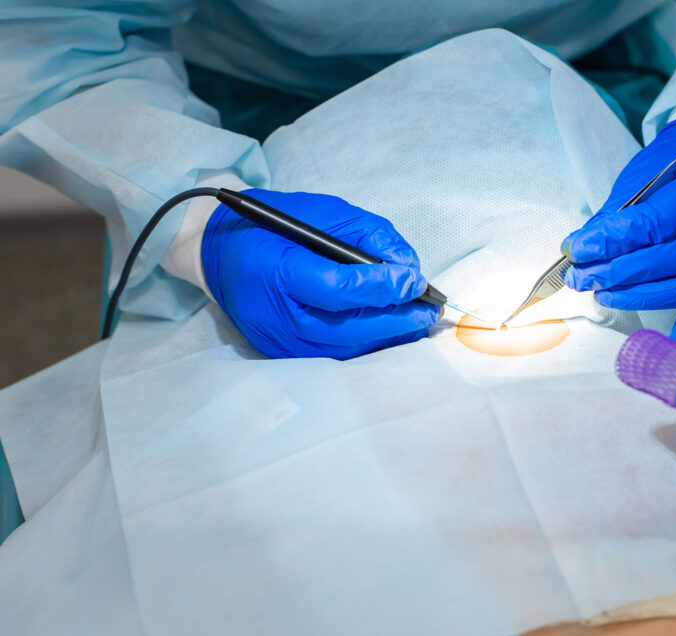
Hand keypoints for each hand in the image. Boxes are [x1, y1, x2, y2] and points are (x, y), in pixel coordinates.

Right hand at [201, 189, 438, 358]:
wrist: (218, 254)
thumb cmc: (272, 226)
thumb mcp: (319, 212)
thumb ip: (367, 234)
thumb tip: (408, 265)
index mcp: (276, 269)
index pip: (337, 288)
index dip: (381, 287)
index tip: (414, 280)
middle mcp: (274, 313)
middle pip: (346, 328)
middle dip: (395, 320)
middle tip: (428, 310)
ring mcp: (277, 340)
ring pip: (344, 348)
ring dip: (387, 337)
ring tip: (418, 322)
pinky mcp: (283, 353)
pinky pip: (334, 354)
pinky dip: (367, 344)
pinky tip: (391, 331)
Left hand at [561, 114, 675, 347]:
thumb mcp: (648, 171)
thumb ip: (619, 212)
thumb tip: (580, 249)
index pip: (658, 221)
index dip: (614, 240)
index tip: (578, 250)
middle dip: (624, 273)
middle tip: (584, 278)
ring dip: (646, 297)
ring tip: (606, 295)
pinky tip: (671, 343)